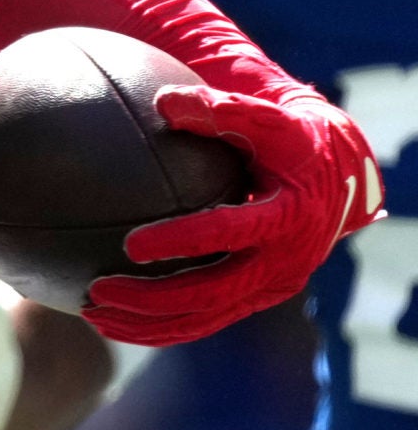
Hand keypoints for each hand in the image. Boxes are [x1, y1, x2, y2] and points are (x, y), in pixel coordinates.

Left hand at [87, 85, 381, 345]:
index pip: (229, 234)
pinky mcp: (254, 297)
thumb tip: (164, 102)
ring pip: (204, 318)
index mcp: (287, 216)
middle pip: (212, 293)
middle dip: (152, 299)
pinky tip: (111, 320)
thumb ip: (221, 110)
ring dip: (147, 325)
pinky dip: (159, 327)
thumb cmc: (290, 140)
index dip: (182, 241)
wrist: (338, 180)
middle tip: (97, 290)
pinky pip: (205, 320)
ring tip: (91, 315)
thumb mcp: (266, 119)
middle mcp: (282, 261)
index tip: (131, 245)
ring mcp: (269, 286)